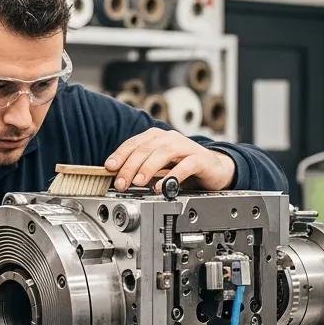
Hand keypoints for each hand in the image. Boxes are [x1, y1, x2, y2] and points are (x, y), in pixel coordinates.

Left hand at [105, 130, 235, 191]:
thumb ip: (141, 168)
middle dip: (130, 166)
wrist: (214, 168)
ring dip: (147, 168)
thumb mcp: (158, 166)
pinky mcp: (200, 159)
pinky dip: (172, 176)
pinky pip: (185, 165)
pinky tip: (162, 187)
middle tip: (121, 183)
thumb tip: (118, 177)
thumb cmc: (183, 166)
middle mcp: (170, 138)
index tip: (109, 168)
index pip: (133, 143)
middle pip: (145, 148)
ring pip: (163, 153)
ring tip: (138, 182)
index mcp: (156, 137)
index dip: (120, 155)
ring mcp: (185, 147)